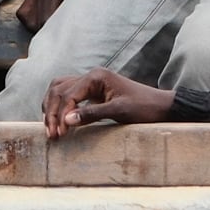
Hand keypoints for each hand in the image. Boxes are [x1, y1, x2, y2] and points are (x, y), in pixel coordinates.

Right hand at [42, 66, 175, 137]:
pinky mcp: (92, 90)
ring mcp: (91, 81)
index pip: (68, 94)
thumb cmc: (143, 108)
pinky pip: (68, 93)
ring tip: (50, 128)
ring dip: (52, 107)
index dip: (60, 115)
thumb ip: (91, 114)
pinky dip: (59, 105)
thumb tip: (65, 121)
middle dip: (52, 112)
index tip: (59, 134)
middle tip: (51, 134)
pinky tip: (58, 119)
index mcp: (96, 76)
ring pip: (59, 89)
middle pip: (59, 90)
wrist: (160, 106)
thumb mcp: (118, 112)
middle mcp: (91, 75)